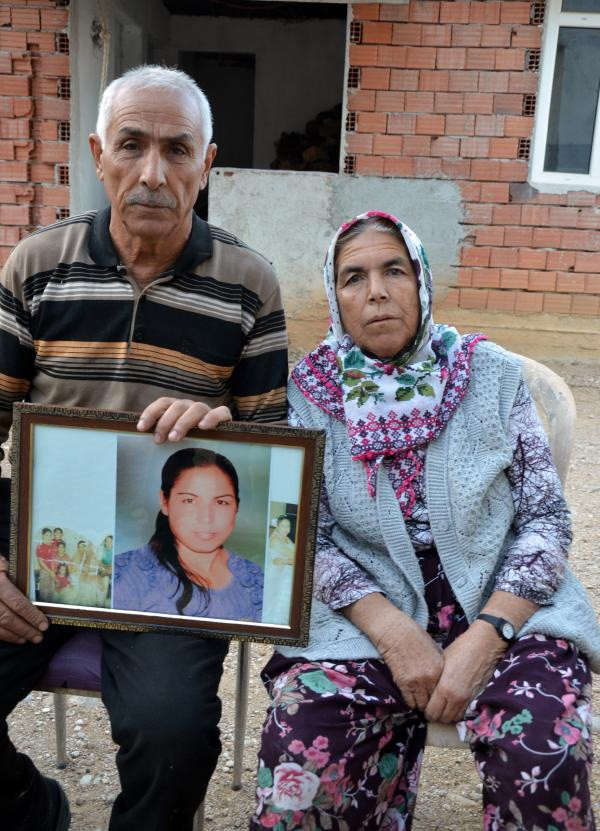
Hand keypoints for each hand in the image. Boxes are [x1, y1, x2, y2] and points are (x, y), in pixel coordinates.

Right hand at [0, 556, 48, 643]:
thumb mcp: (2, 563)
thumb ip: (13, 572)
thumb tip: (35, 588)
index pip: (17, 602)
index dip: (31, 615)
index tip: (44, 624)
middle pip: (7, 618)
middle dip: (25, 629)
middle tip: (39, 637)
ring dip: (13, 635)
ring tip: (27, 638)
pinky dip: (2, 635)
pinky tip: (11, 636)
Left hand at [137, 398, 231, 442]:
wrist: (217, 442)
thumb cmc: (189, 442)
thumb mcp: (172, 436)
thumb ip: (161, 434)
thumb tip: (140, 434)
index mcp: (177, 408)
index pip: (163, 403)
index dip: (151, 413)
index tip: (140, 428)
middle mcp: (190, 406)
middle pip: (177, 406)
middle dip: (165, 422)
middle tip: (158, 440)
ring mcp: (207, 410)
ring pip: (195, 409)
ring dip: (183, 423)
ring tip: (174, 438)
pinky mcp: (224, 416)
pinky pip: (220, 412)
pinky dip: (212, 418)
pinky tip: (203, 427)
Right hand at [343, 594, 443, 710]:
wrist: (395, 631)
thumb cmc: (414, 636)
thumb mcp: (433, 649)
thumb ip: (439, 666)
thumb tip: (442, 678)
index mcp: (440, 667)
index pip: (444, 691)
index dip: (440, 696)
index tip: (437, 698)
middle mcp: (431, 677)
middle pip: (434, 701)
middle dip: (431, 703)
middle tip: (428, 704)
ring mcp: (417, 681)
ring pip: (421, 705)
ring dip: (420, 705)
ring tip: (419, 703)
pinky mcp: (403, 683)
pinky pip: (409, 701)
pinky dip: (410, 702)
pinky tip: (410, 699)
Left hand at [424, 621, 505, 723]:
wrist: (485, 645)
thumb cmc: (461, 649)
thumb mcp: (441, 662)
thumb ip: (435, 680)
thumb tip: (428, 691)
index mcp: (445, 688)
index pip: (432, 712)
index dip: (426, 711)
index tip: (424, 707)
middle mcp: (457, 698)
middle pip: (443, 719)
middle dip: (436, 715)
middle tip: (433, 708)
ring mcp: (469, 699)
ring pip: (455, 719)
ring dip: (448, 715)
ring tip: (443, 706)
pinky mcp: (478, 698)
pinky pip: (465, 713)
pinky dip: (458, 712)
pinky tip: (454, 703)